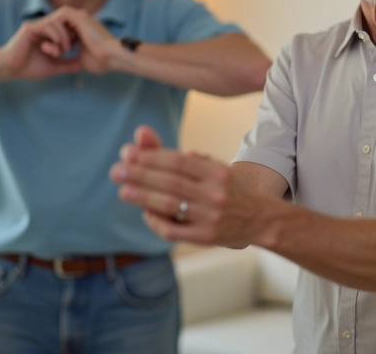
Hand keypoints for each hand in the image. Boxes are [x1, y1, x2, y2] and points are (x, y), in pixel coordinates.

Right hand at [0, 13, 80, 78]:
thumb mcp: (54, 67)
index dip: (75, 35)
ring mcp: (36, 26)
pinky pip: (48, 26)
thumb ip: (68, 64)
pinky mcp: (30, 28)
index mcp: (49, 34)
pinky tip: (57, 48)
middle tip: (74, 48)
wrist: (9, 69)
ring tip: (66, 50)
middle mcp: (43, 27)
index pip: (67, 27)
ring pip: (57, 22)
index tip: (80, 47)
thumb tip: (84, 65)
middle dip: (72, 33)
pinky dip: (56, 36)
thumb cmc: (29, 68)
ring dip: (64, 36)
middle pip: (64, 21)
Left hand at [46, 6, 123, 74]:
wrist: (112, 56)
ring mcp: (81, 17)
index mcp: (82, 31)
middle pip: (56, 23)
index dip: (54, 41)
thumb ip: (72, 58)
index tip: (53, 54)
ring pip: (56, 19)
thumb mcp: (82, 59)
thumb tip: (65, 65)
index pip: (60, 31)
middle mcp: (81, 21)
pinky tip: (59, 42)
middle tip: (49, 50)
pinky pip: (59, 17)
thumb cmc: (100, 61)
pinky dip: (55, 29)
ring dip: (52, 33)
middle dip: (50, 36)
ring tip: (54, 46)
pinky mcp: (80, 17)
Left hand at [111, 126, 263, 247]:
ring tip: (123, 190)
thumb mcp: (212, 167)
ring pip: (170, 205)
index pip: (179, 161)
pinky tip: (145, 213)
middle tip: (117, 170)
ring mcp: (210, 217)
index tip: (129, 153)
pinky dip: (156, 221)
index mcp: (217, 172)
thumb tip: (143, 136)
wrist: (258, 218)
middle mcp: (215, 193)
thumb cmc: (227, 189)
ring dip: (143, 197)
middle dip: (141, 175)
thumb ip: (180, 156)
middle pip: (171, 182)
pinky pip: (173, 231)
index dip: (152, 157)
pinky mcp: (205, 238)